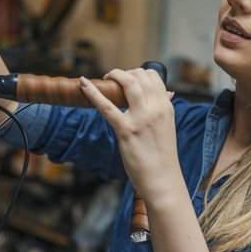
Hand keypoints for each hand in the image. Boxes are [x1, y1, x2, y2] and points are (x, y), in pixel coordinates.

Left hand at [80, 68, 181, 196]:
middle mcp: (156, 109)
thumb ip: (164, 109)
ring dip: (113, 75)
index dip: (137, 72)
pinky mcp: (126, 130)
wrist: (162, 179)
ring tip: (104, 80)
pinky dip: (93, 93)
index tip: (127, 79)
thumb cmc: (162, 155)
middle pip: (139, 75)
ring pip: (127, 83)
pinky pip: (107, 107)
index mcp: (166, 107)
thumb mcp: (167, 126)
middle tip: (113, 80)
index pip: (152, 76)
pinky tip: (83, 84)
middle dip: (123, 73)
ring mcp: (141, 119)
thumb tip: (168, 94)